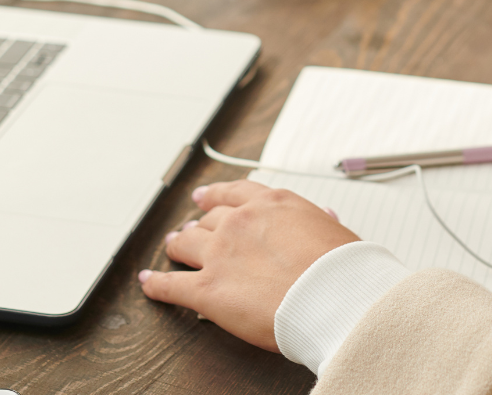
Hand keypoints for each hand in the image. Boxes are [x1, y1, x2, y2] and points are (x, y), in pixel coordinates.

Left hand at [138, 180, 359, 352]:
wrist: (332, 296)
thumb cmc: (342, 270)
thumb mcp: (337, 233)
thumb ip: (321, 223)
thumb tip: (324, 217)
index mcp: (272, 204)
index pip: (234, 193)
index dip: (216, 195)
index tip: (206, 196)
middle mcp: (240, 223)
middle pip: (208, 219)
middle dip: (198, 223)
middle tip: (191, 228)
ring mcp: (220, 254)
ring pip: (185, 244)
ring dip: (176, 245)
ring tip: (171, 247)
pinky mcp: (207, 289)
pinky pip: (171, 284)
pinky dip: (156, 283)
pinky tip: (149, 282)